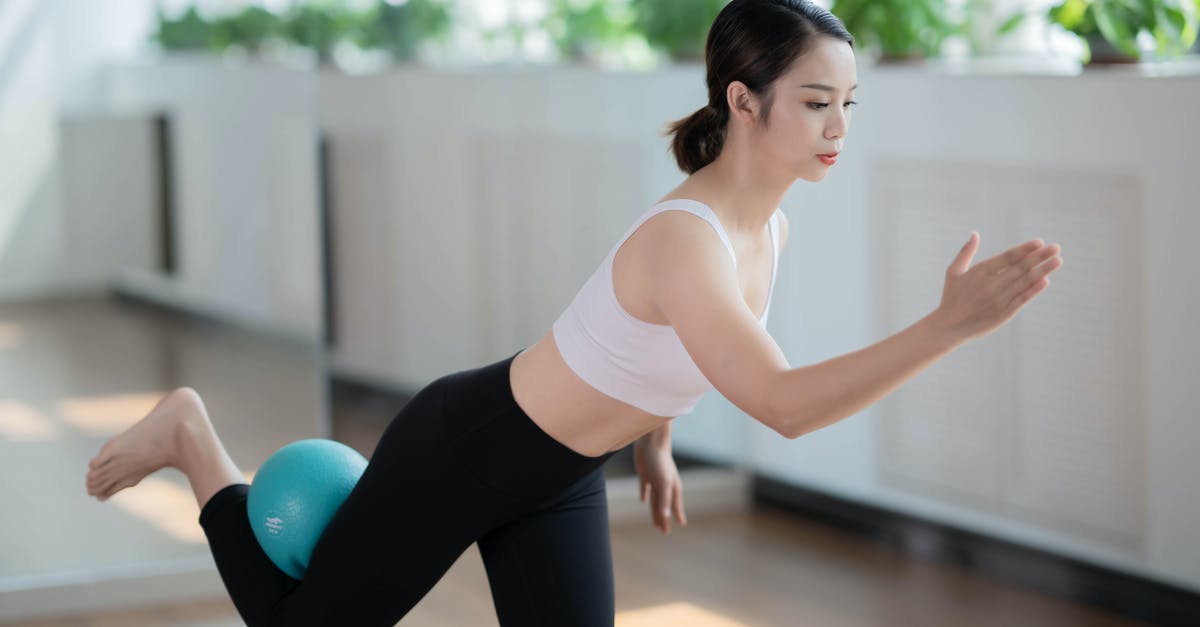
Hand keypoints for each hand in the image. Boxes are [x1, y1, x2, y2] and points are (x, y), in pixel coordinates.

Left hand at [633, 441, 686, 534]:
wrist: (650, 442)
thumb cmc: (660, 462)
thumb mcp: (664, 482)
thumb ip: (665, 500)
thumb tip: (666, 517)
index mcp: (672, 487)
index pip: (674, 505)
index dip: (677, 515)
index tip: (681, 524)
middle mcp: (664, 485)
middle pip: (664, 506)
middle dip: (664, 518)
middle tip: (664, 532)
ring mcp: (654, 480)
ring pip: (655, 500)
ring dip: (655, 511)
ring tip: (655, 522)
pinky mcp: (644, 474)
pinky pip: (645, 488)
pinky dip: (645, 494)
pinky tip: (643, 499)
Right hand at [934, 232, 1062, 343]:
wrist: (949, 327)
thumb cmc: (952, 297)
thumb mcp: (953, 272)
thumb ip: (965, 252)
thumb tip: (975, 234)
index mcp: (979, 272)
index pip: (1008, 257)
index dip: (1025, 249)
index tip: (1040, 242)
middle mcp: (990, 285)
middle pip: (1020, 268)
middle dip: (1040, 257)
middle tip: (1056, 247)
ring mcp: (998, 300)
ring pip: (1025, 282)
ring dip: (1043, 270)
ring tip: (1057, 260)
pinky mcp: (1003, 314)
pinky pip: (1022, 299)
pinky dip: (1034, 290)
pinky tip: (1046, 280)